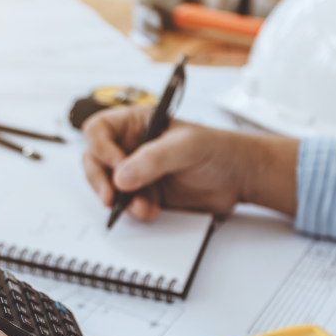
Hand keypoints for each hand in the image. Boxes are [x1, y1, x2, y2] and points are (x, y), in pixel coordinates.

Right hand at [82, 106, 299, 218]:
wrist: (240, 178)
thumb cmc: (218, 149)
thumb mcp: (186, 147)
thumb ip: (153, 159)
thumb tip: (122, 176)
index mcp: (136, 123)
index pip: (98, 130)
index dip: (101, 148)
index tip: (116, 165)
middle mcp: (131, 147)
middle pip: (94, 161)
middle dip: (101, 180)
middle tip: (112, 196)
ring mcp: (136, 172)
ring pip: (107, 187)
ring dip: (121, 201)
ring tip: (144, 207)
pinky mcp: (144, 194)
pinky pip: (125, 205)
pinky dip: (134, 211)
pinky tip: (151, 211)